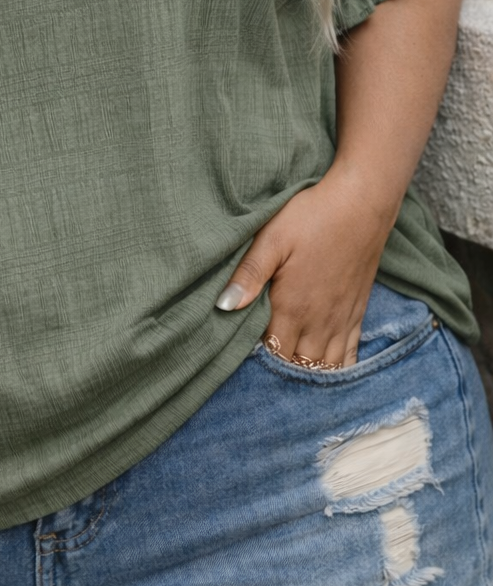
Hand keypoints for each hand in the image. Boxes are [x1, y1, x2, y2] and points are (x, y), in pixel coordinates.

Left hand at [214, 166, 397, 367]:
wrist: (362, 202)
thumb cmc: (313, 216)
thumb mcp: (272, 238)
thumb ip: (249, 274)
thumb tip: (223, 305)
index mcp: (293, 307)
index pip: (272, 353)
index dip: (258, 363)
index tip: (242, 364)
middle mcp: (319, 321)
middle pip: (299, 367)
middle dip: (281, 376)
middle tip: (263, 378)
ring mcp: (341, 319)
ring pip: (326, 366)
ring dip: (309, 376)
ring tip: (291, 384)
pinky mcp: (357, 311)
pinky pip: (350, 354)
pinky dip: (338, 370)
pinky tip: (328, 376)